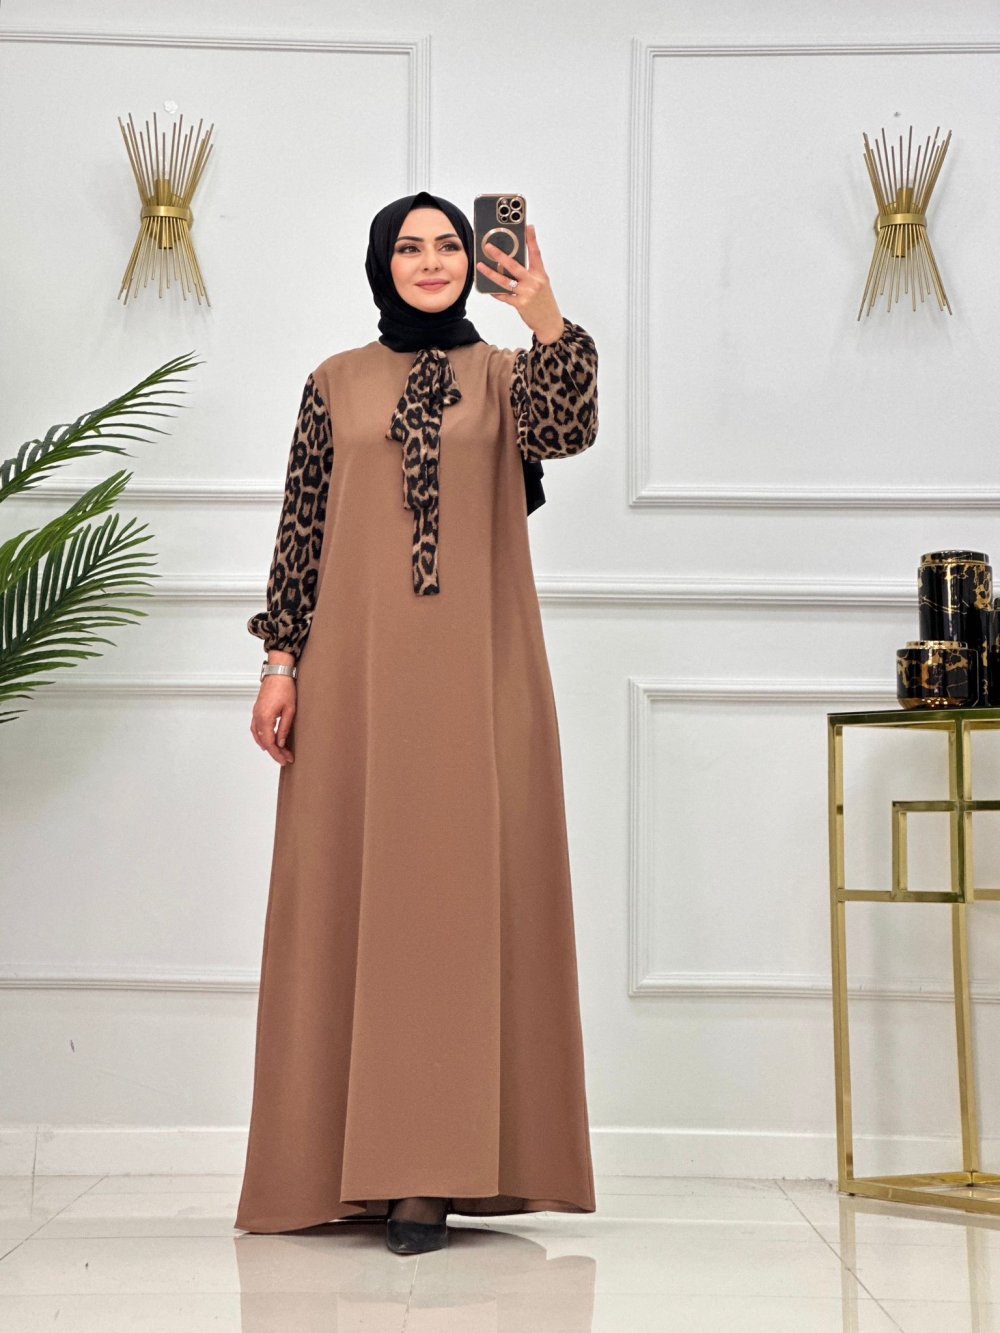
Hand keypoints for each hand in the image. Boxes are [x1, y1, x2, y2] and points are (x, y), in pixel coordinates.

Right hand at [250, 678, 295, 764]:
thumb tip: (281, 742)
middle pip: (263, 741)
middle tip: (286, 758)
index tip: (285, 760)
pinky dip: (261, 737)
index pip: (269, 743)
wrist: (278, 672)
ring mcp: (256, 713)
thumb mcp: (290, 710)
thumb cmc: (285, 687)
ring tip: (279, 752)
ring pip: (258, 736)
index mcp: (265, 718)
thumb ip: (284, 728)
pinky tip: (268, 740)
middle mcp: (257, 717)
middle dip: (275, 752)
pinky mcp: (257, 710)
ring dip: (268, 745)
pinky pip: (256, 728)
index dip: (277, 754)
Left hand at [477, 224, 565, 343]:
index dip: (532, 239)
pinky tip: (488, 289)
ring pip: (504, 281)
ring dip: (490, 273)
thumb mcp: (542, 284)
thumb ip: (530, 274)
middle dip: (500, 255)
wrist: (550, 322)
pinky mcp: (520, 304)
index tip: (528, 227)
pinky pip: (504, 296)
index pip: (536, 253)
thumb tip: (512, 264)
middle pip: (514, 265)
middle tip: (489, 247)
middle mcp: (534, 282)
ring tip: (480, 266)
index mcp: (540, 275)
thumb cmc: (544, 302)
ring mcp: (526, 293)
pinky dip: (496, 292)